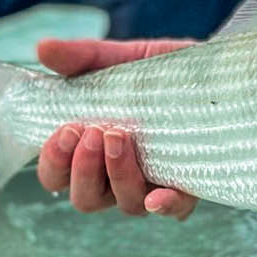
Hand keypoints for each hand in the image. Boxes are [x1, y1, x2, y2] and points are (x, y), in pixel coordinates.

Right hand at [34, 38, 199, 218]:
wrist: (213, 69)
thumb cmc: (157, 71)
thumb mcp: (119, 58)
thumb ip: (81, 57)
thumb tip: (42, 48)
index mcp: (91, 153)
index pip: (57, 176)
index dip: (54, 162)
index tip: (64, 130)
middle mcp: (118, 177)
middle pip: (86, 199)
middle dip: (82, 169)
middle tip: (90, 132)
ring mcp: (154, 184)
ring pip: (126, 204)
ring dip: (117, 175)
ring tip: (118, 137)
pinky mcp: (191, 185)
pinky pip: (177, 209)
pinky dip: (165, 206)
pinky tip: (157, 197)